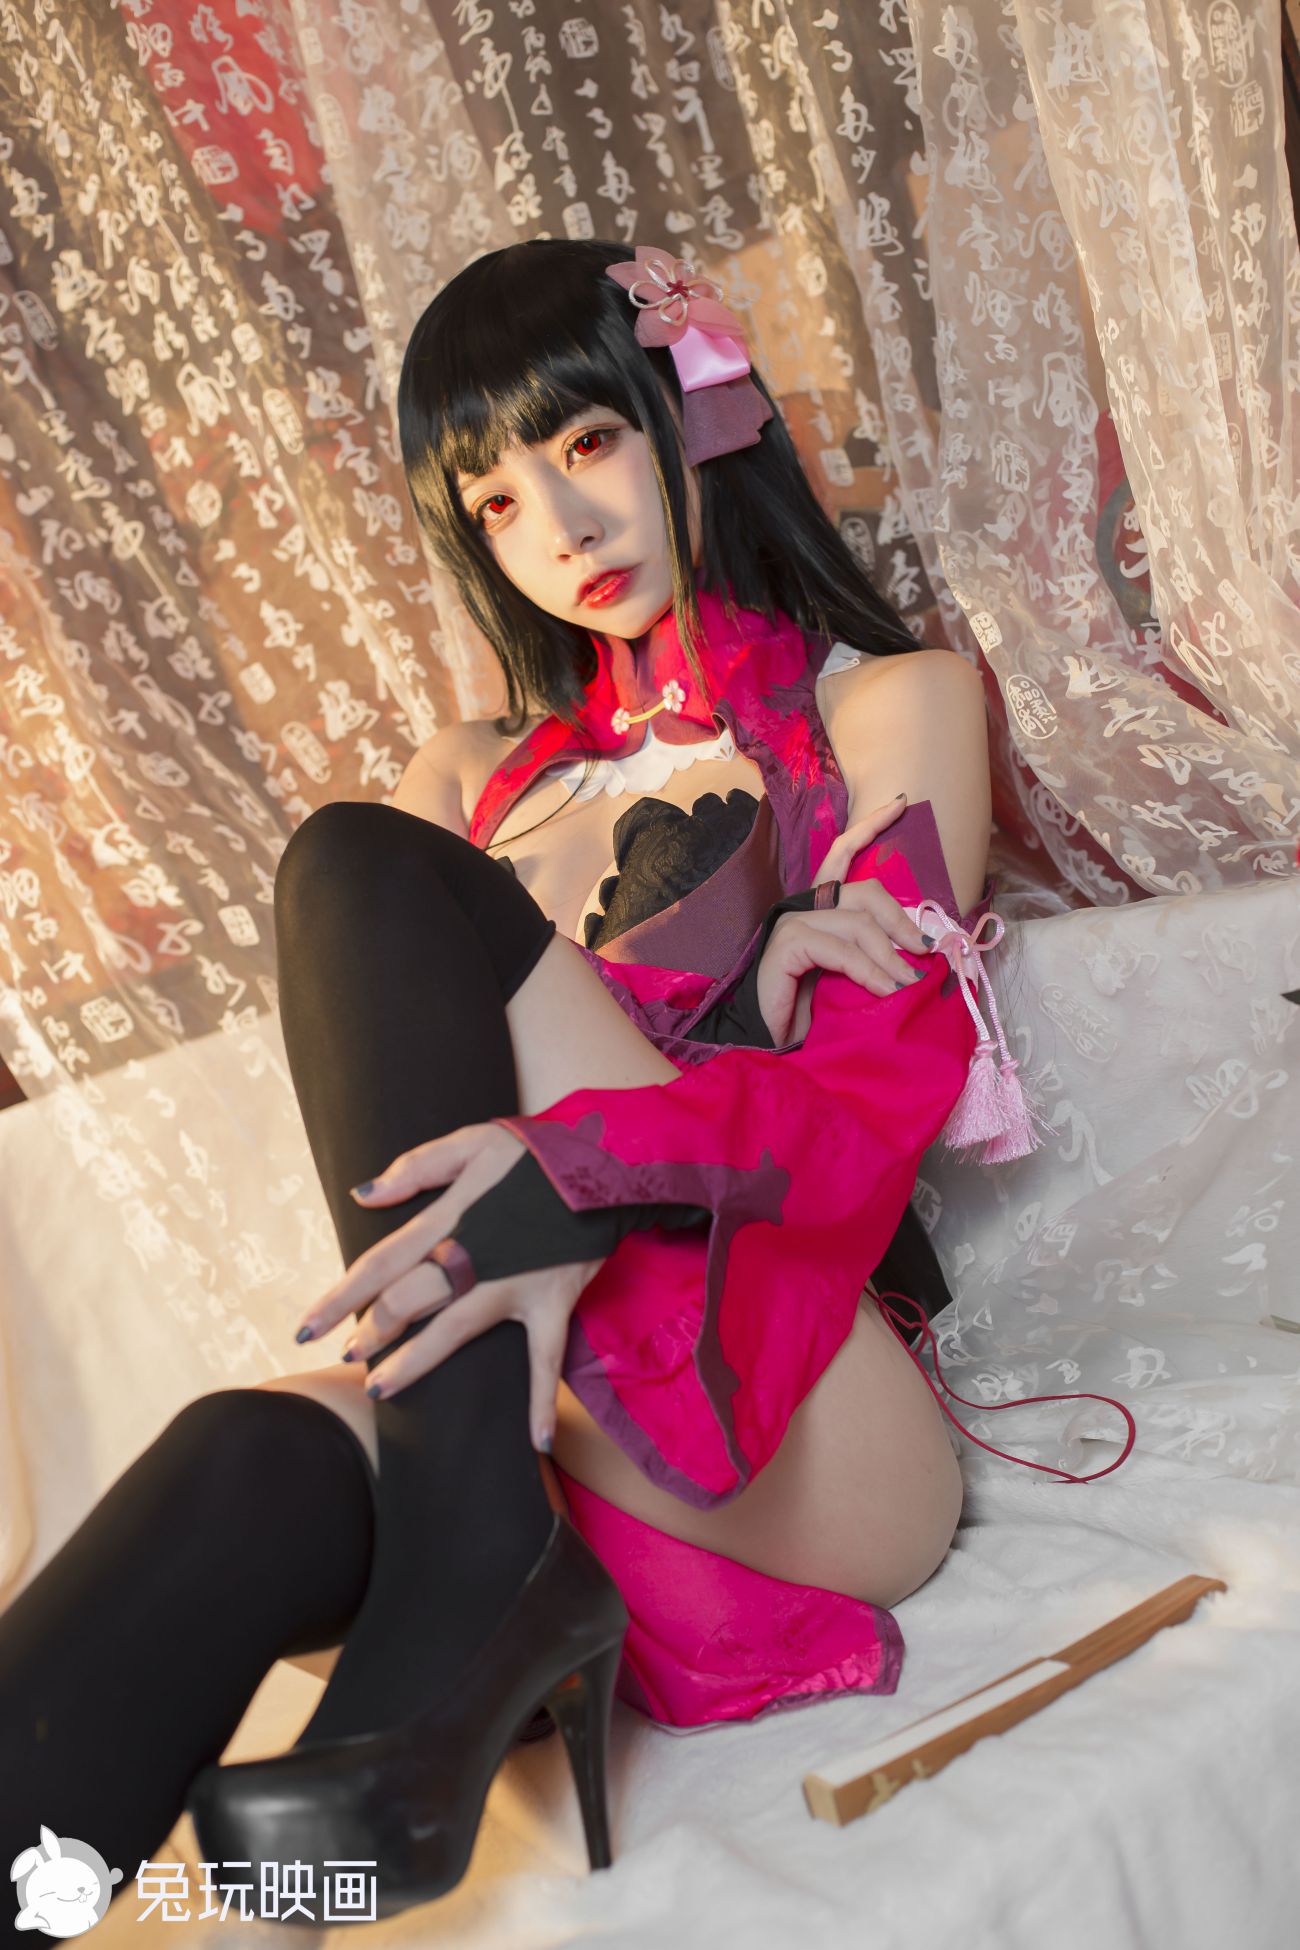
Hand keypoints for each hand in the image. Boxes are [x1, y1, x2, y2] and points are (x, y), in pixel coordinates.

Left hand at [294, 1122, 605, 1449]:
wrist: (608, 1162)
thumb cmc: (537, 1152)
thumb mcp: (474, 1140)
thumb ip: (415, 1166)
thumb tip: (363, 1196)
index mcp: (450, 1216)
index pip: (382, 1261)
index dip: (342, 1295)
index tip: (309, 1324)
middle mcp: (476, 1256)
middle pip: (409, 1300)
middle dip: (372, 1331)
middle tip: (348, 1353)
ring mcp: (515, 1284)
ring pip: (455, 1332)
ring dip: (415, 1362)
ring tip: (380, 1387)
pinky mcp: (553, 1302)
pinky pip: (546, 1359)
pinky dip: (541, 1400)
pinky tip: (536, 1443)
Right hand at [754, 793, 933, 1044]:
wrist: (772, 1045)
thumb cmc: (814, 1013)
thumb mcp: (854, 976)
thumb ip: (876, 954)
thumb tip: (921, 948)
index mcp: (820, 908)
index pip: (843, 855)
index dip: (870, 827)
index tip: (900, 803)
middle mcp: (805, 907)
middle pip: (864, 891)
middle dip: (900, 919)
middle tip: (923, 951)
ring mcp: (793, 923)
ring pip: (857, 922)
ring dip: (890, 956)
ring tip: (906, 983)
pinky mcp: (786, 944)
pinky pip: (839, 948)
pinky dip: (867, 970)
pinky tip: (882, 989)